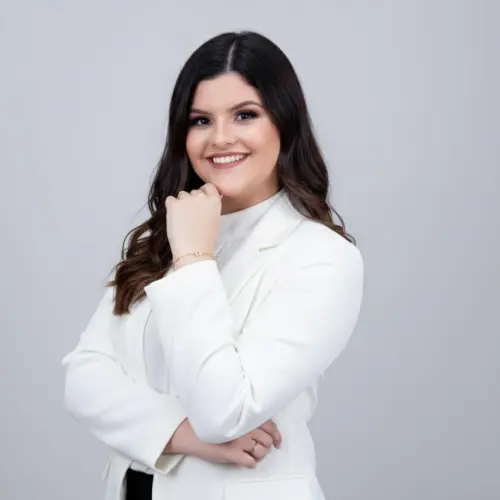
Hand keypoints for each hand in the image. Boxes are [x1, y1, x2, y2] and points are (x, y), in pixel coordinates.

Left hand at [165, 183, 221, 263]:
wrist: (194, 250)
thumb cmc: (206, 239)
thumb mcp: (215, 219)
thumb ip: (211, 207)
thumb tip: (205, 203)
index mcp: (214, 200)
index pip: (208, 186)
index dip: (203, 192)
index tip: (200, 201)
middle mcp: (201, 196)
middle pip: (193, 192)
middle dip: (191, 201)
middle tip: (190, 215)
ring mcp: (186, 199)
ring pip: (181, 196)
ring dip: (180, 204)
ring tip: (181, 219)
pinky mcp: (173, 204)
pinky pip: (170, 200)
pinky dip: (170, 208)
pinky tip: (174, 219)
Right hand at [165, 418, 281, 468]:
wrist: (192, 432)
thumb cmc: (210, 421)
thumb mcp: (231, 414)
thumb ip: (246, 416)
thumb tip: (263, 424)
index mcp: (246, 416)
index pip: (271, 425)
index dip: (276, 435)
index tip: (277, 441)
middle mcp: (245, 427)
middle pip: (267, 440)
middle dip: (266, 446)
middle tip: (260, 448)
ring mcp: (240, 441)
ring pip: (261, 452)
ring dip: (259, 455)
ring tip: (251, 454)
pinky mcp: (232, 454)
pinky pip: (250, 462)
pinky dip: (251, 463)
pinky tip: (246, 460)